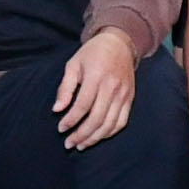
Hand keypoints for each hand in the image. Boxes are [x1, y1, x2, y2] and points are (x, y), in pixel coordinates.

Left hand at [55, 29, 140, 149]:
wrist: (120, 43)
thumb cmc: (92, 53)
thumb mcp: (73, 65)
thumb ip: (65, 88)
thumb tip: (57, 109)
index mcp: (96, 77)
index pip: (83, 106)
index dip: (71, 121)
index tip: (61, 129)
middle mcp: (112, 87)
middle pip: (97, 118)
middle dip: (81, 135)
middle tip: (69, 144)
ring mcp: (124, 94)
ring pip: (110, 124)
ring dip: (94, 138)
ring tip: (81, 145)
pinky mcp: (130, 98)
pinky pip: (122, 121)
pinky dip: (109, 133)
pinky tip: (98, 137)